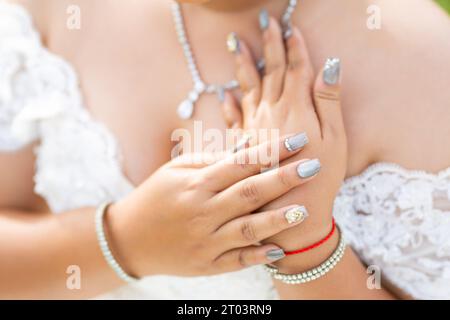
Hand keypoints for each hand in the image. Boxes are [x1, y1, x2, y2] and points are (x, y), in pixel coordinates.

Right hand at [106, 135, 317, 277]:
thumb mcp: (177, 170)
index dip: (272, 150)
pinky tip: (278, 251)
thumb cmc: (155, 197)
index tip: (298, 139)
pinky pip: (236, 261)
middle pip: (249, 192)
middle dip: (284, 178)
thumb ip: (212, 159)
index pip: (240, 163)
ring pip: (247, 229)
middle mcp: (202, 211)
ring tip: (304, 210)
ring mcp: (205, 241)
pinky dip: (257, 257)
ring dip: (277, 220)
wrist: (128, 239)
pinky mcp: (205, 265)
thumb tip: (249, 145)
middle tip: (314, 166)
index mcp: (196, 183)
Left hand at [223, 17, 346, 267]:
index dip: (293, 46)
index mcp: (295, 109)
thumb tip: (330, 64)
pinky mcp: (243, 145)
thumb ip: (328, 101)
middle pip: (270, 71)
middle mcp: (271, 114)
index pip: (294, 68)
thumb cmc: (321, 178)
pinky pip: (233, 118)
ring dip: (243, 64)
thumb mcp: (335, 140)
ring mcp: (254, 129)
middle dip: (268, 44)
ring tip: (235, 43)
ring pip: (247, 88)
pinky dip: (229, 103)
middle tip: (263, 19)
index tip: (288, 24)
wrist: (290, 212)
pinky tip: (224, 91)